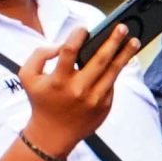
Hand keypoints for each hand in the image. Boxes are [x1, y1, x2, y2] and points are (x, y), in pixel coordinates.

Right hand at [19, 27, 137, 158]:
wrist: (53, 134)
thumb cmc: (41, 100)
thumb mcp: (27, 76)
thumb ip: (40, 55)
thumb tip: (61, 45)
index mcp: (58, 80)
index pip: (69, 52)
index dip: (77, 37)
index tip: (85, 28)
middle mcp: (78, 90)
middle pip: (99, 60)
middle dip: (112, 41)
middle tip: (122, 27)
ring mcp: (94, 99)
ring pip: (113, 72)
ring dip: (125, 55)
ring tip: (134, 41)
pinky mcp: (104, 106)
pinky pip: (111, 84)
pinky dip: (116, 70)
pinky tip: (123, 58)